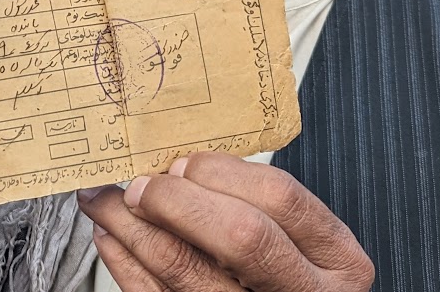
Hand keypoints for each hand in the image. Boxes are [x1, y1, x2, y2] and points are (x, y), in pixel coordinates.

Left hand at [78, 153, 372, 290]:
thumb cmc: (289, 275)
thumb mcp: (300, 239)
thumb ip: (255, 201)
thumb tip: (177, 165)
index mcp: (336, 260)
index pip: (280, 198)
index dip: (222, 173)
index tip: (180, 163)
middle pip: (239, 235)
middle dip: (175, 200)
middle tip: (138, 185)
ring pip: (184, 269)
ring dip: (131, 226)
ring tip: (103, 201)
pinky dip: (125, 263)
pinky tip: (111, 237)